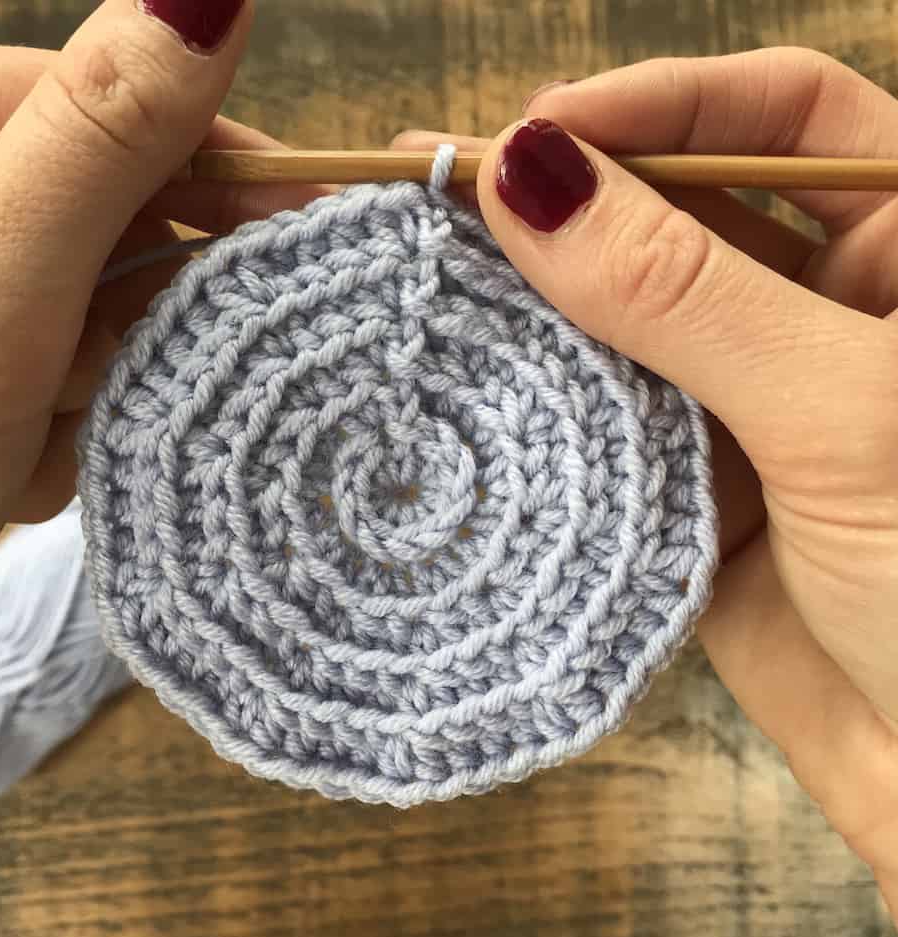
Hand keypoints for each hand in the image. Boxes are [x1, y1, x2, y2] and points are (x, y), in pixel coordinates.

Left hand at [0, 1, 325, 664]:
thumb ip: (103, 138)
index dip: (215, 169)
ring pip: (96, 309)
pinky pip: (66, 369)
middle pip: (107, 220)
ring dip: (90, 390)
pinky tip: (8, 474)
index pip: (105, 108)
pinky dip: (63, 428)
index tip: (316, 223)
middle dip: (126, 318)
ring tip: (27, 450)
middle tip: (108, 380)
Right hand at [394, 47, 897, 915]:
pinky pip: (614, 422)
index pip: (782, 116)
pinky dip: (551, 404)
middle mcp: (836, 315)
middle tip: (443, 189)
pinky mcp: (705, 491)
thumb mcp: (841, 417)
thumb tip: (534, 177)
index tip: (536, 133)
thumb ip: (684, 294)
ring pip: (636, 322)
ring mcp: (763, 406)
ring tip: (434, 275)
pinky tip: (479, 379)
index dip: (659, 106)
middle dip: (573, 201)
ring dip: (544, 301)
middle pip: (687, 216)